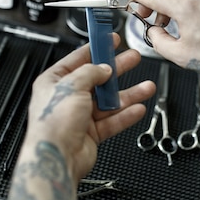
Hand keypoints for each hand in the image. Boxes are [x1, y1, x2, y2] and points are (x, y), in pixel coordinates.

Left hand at [24, 34, 155, 181]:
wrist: (56, 158)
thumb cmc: (53, 124)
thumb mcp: (71, 85)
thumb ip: (91, 73)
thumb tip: (103, 68)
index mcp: (55, 82)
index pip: (78, 60)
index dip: (95, 48)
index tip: (109, 41)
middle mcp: (67, 98)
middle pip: (97, 79)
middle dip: (117, 69)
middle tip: (132, 58)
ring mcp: (80, 116)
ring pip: (109, 101)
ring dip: (129, 94)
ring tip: (147, 87)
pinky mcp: (91, 133)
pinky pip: (112, 120)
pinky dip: (126, 114)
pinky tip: (138, 108)